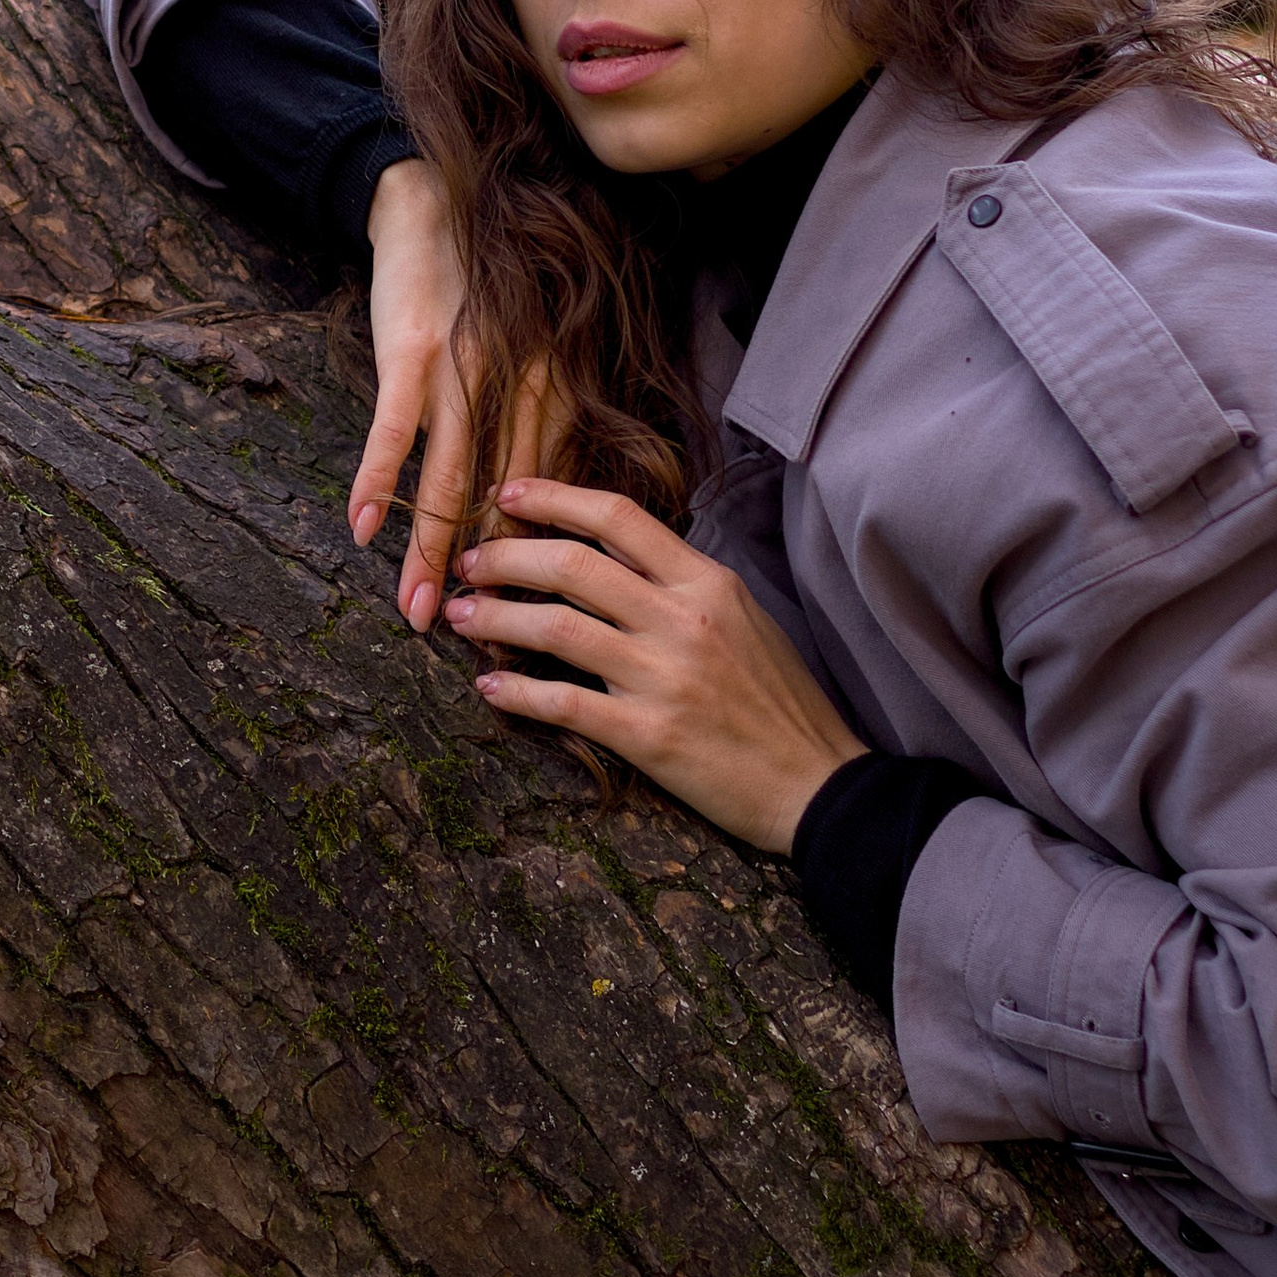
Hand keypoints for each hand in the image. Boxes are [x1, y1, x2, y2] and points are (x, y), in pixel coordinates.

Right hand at [352, 161, 564, 632]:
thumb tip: (538, 512)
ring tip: (418, 613)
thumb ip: (539, 422)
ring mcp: (463, 370)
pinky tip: (360, 528)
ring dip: (431, 552)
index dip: (540, 563)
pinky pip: (393, 431)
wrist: (436, 208)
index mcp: (556, 389)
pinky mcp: (411, 354)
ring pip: (448, 480)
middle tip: (482, 646)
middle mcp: (519, 385)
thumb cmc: (484, 289)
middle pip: (503, 502)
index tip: (534, 622)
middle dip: (492, 580)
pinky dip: (376, 481)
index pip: (551, 495)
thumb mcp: (530, 353)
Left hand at [442, 477, 863, 851]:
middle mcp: (683, 618)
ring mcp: (664, 676)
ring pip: (556, 626)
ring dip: (495, 616)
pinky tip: (489, 684)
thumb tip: (611, 552)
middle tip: (468, 560)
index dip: (552, 498)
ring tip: (460, 614)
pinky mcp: (648, 735)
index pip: (618, 517)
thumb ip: (680, 582)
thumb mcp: (743, 617)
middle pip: (571, 564)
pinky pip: (563, 702)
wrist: (816, 782)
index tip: (506, 493)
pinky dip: (516, 691)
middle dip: (505, 555)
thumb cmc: (779, 700)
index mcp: (707, 581)